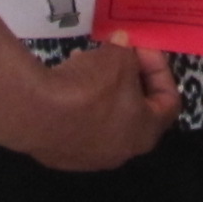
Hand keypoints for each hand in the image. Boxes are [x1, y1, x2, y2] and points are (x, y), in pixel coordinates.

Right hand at [0, 37, 180, 173]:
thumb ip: (126, 52)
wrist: (34, 111)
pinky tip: (66, 80)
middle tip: (120, 55)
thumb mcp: (117, 59)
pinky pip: (78, 123)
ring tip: (89, 62)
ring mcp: (88, 157)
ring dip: (102, 88)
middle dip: (130, 77)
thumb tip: (121, 44)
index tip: (142, 48)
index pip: (169, 102)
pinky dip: (78, 101)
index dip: (160, 69)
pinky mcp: (60, 154)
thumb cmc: (89, 88)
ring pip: (105, 117)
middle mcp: (120, 152)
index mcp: (144, 133)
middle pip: (136, 110)